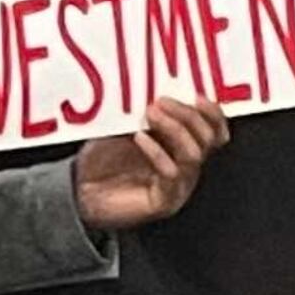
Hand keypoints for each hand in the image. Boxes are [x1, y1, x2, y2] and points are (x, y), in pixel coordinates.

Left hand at [70, 96, 229, 231]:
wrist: (79, 193)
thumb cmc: (101, 162)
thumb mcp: (123, 129)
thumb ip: (141, 115)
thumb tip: (151, 93)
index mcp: (183, 149)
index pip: (215, 132)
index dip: (212, 114)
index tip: (196, 96)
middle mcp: (187, 168)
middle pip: (208, 140)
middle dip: (187, 116)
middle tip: (161, 103)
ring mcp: (178, 186)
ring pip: (194, 155)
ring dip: (175, 129)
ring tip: (151, 115)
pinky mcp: (164, 201)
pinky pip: (171, 174)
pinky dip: (157, 152)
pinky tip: (139, 138)